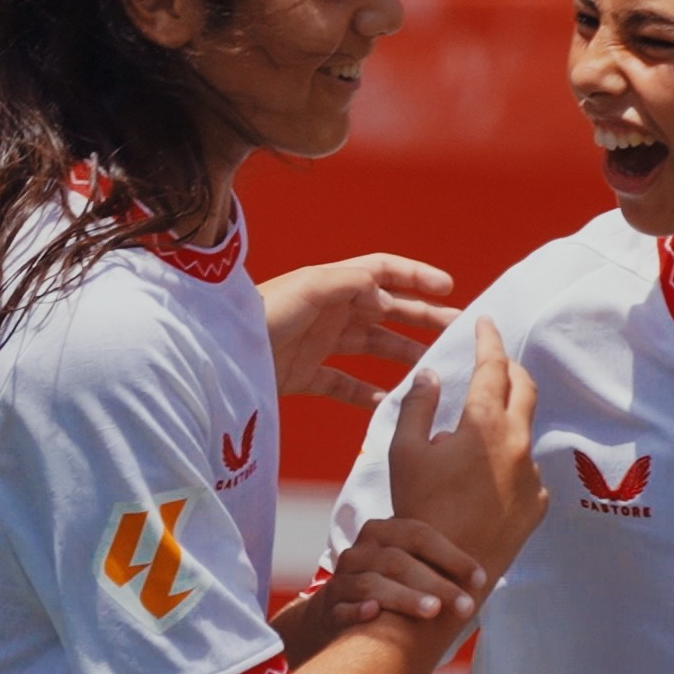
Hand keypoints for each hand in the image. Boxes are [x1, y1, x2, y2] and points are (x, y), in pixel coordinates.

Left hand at [262, 255, 460, 408]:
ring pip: (373, 347)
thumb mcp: (308, 288)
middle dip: (422, 317)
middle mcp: (329, 310)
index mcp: (332, 284)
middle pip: (386, 310)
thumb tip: (386, 293)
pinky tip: (391, 402)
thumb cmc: (259, 314)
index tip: (448, 287)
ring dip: (404, 355)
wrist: (218, 353)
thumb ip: (351, 284)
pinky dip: (368, 394)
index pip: (383, 271)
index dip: (416, 276)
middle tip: (456, 330)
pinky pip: (345, 384)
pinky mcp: (306, 375)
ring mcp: (319, 343)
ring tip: (434, 369)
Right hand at [323, 516, 493, 626]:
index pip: (419, 534)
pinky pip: (342, 607)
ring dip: (405, 597)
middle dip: (436, 583)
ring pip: (372, 584)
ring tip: (432, 611)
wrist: (338, 611)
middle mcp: (361, 551)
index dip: (452, 556)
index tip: (480, 578)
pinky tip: (374, 614)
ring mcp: (342, 579)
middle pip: (399, 561)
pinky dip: (358, 610)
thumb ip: (440, 561)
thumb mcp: (411, 566)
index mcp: (384, 533)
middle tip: (465, 606)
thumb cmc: (392, 587)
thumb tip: (496, 563)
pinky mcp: (329, 608)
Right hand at [386, 320, 544, 582]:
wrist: (447, 570)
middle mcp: (517, 444)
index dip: (489, 340)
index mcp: (484, 424)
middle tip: (494, 361)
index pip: (493, 366)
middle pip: (524, 389)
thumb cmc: (419, 509)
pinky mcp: (538, 503)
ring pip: (521, 434)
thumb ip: (419, 406)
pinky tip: (481, 485)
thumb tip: (432, 375)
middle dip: (510, 369)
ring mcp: (532, 475)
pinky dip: (506, 466)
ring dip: (501, 427)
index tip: (485, 323)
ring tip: (469, 446)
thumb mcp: (405, 452)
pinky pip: (524, 472)